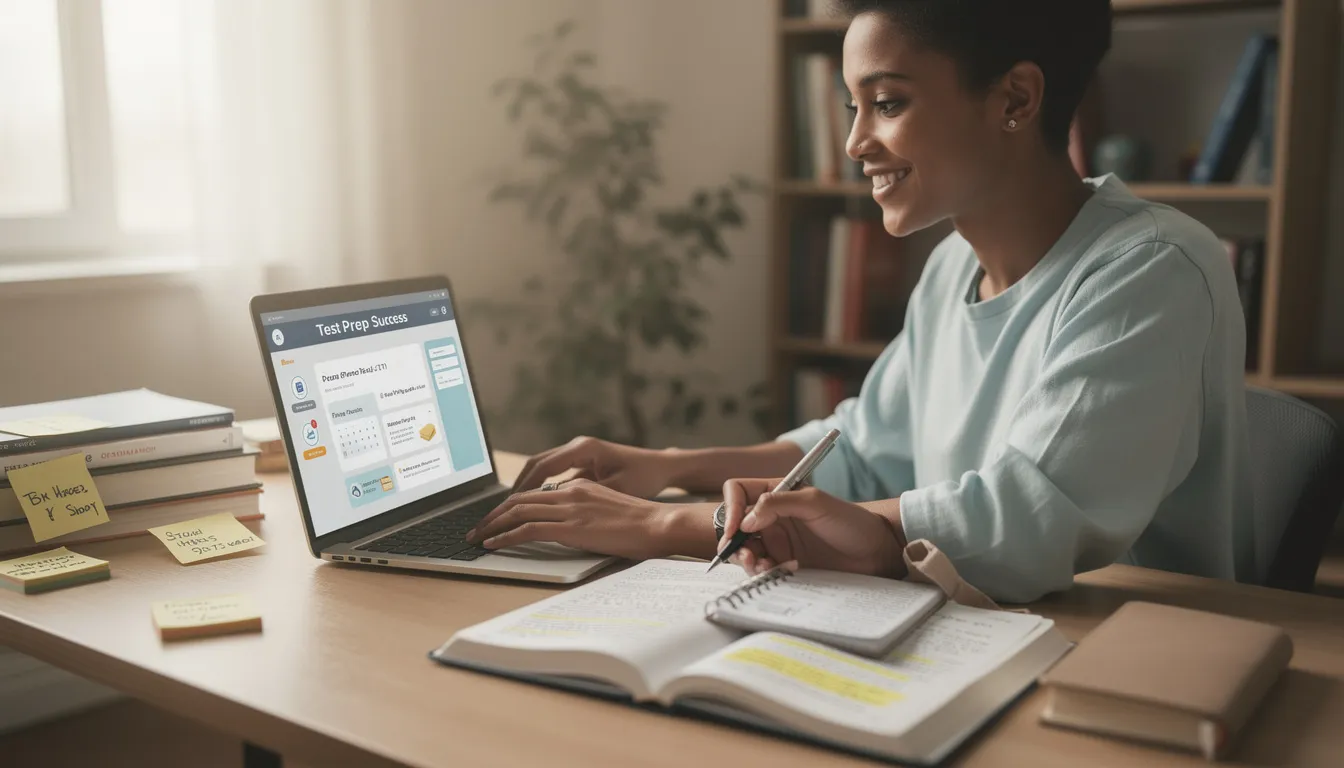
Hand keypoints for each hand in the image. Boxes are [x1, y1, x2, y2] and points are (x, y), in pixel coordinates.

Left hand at [467, 479, 706, 559]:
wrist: (660, 524)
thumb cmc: (643, 523)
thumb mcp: (610, 509)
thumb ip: (587, 511)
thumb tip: (570, 525)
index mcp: (580, 486)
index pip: (536, 493)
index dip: (511, 506)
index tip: (497, 518)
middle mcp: (571, 492)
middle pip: (520, 499)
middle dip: (493, 514)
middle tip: (476, 528)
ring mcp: (570, 508)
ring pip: (518, 511)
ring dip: (492, 525)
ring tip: (477, 537)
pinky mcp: (571, 526)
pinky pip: (528, 529)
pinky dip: (506, 536)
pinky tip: (494, 544)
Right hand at [511, 437, 675, 497]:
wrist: (663, 466)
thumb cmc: (645, 477)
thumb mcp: (616, 490)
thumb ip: (586, 498)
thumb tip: (555, 510)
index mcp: (583, 448)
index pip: (542, 467)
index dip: (522, 488)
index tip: (507, 506)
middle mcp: (578, 446)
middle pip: (535, 465)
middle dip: (515, 488)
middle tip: (499, 510)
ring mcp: (579, 453)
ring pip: (542, 469)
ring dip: (526, 488)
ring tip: (508, 510)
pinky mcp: (583, 463)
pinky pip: (554, 475)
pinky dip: (541, 489)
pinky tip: (533, 507)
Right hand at [719, 478, 905, 577]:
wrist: (876, 552)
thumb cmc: (851, 521)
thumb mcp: (815, 503)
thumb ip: (778, 503)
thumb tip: (746, 519)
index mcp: (776, 493)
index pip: (738, 492)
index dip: (730, 508)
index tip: (736, 529)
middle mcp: (771, 516)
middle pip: (734, 525)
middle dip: (734, 542)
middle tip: (747, 556)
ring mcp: (777, 541)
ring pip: (744, 549)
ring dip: (747, 560)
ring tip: (764, 567)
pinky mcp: (784, 563)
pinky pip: (761, 568)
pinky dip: (763, 572)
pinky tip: (782, 570)